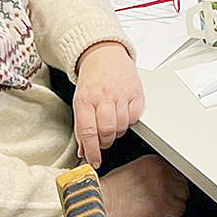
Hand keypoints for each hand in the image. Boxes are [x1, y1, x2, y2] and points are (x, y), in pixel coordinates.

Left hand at [72, 41, 144, 167]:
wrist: (104, 55)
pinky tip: (123, 115)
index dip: (91, 150)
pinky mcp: (136, 92)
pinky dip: (129, 122)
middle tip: (102, 141)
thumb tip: (84, 151)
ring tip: (112, 125)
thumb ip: (81, 127)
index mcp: (85, 99)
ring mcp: (121, 94)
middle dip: (104, 142)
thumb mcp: (79, 102)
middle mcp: (103, 96)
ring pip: (122, 126)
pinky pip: (134, 117)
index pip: (88, 131)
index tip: (93, 161)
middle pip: (107, 131)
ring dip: (117, 132)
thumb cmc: (91, 81)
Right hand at [98, 154, 189, 216]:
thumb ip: (150, 172)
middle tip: (167, 198)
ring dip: (176, 202)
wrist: (103, 203)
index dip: (172, 181)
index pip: (177, 169)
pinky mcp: (162, 205)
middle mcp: (161, 172)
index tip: (168, 187)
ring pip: (183, 196)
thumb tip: (161, 180)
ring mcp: (164, 189)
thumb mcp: (131, 170)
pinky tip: (164, 213)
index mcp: (154, 162)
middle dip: (176, 191)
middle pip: (182, 182)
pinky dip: (174, 213)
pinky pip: (179, 210)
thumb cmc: (111, 190)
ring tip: (165, 206)